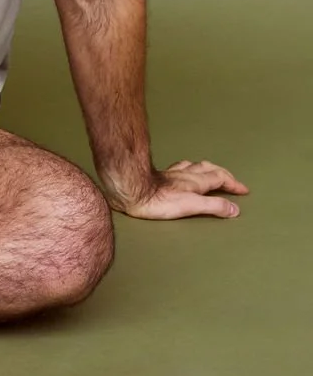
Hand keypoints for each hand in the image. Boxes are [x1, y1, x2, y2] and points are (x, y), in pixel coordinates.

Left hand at [106, 159, 249, 219]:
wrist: (132, 189)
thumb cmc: (160, 200)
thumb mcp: (191, 206)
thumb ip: (213, 207)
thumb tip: (234, 209)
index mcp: (196, 182)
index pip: (220, 179)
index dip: (233, 184)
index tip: (244, 190)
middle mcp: (187, 174)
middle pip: (210, 169)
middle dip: (223, 174)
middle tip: (232, 181)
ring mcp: (173, 173)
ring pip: (195, 166)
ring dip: (207, 169)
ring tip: (212, 172)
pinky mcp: (161, 176)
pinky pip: (180, 167)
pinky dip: (189, 168)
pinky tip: (183, 171)